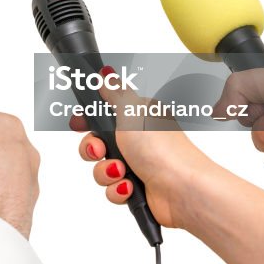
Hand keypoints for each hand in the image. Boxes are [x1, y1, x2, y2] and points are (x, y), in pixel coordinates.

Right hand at [72, 86, 215, 229]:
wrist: (182, 190)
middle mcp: (137, 140)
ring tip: (122, 171)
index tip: (81, 124)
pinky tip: (130, 186)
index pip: (104, 114)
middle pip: (97, 143)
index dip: (89, 121)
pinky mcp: (136, 187)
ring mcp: (137, 164)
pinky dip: (118, 189)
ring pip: (101, 168)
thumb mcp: (132, 112)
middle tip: (101, 150)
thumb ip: (114, 92)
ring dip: (107, 172)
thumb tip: (106, 73)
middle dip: (94, 150)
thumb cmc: (163, 150)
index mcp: (138, 117)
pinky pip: (112, 189)